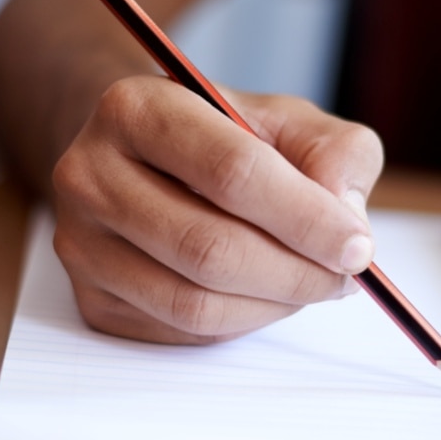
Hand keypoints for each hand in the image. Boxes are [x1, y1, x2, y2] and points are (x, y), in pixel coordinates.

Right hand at [51, 75, 382, 343]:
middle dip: (296, 272)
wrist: (147, 158)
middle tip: (346, 276)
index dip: (305, 218)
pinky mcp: (91, 298)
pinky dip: (242, 321)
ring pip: (194, 302)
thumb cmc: (225, 137)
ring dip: (274, 304)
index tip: (358, 247)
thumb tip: (346, 219)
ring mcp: (82, 242)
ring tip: (312, 283)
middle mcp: (90, 173)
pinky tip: (265, 293)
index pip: (231, 172)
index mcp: (137, 108)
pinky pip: (182, 330)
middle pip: (209, 247)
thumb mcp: (289, 121)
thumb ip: (335, 153)